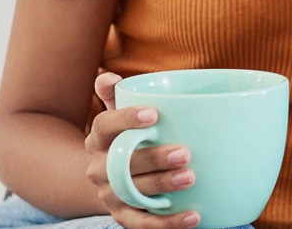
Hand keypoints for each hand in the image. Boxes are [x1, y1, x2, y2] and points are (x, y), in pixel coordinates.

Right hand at [85, 72, 200, 228]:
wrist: (105, 179)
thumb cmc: (123, 139)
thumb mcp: (116, 116)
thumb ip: (116, 96)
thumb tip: (109, 77)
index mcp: (98, 139)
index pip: (104, 126)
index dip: (126, 119)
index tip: (153, 115)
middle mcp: (99, 168)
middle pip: (123, 163)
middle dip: (154, 158)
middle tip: (185, 152)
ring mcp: (110, 194)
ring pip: (134, 193)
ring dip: (162, 186)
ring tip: (191, 178)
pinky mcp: (122, 216)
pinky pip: (143, 223)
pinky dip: (168, 223)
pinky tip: (193, 216)